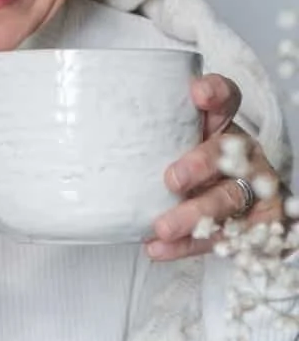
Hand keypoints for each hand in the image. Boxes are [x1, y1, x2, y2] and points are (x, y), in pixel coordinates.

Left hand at [148, 72, 286, 260]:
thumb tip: (86, 133)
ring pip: (229, 198)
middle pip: (227, 152)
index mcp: (221, 127)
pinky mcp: (255, 223)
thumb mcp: (166, 147)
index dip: (216, 93)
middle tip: (172, 180)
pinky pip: (226, 236)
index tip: (198, 94)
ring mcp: (250, 188)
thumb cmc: (184, 169)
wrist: (227, 214)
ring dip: (195, 214)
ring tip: (163, 228)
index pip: (226, 99)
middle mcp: (241, 154)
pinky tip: (160, 248)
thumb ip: (144, 137)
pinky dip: (190, 245)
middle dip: (201, 164)